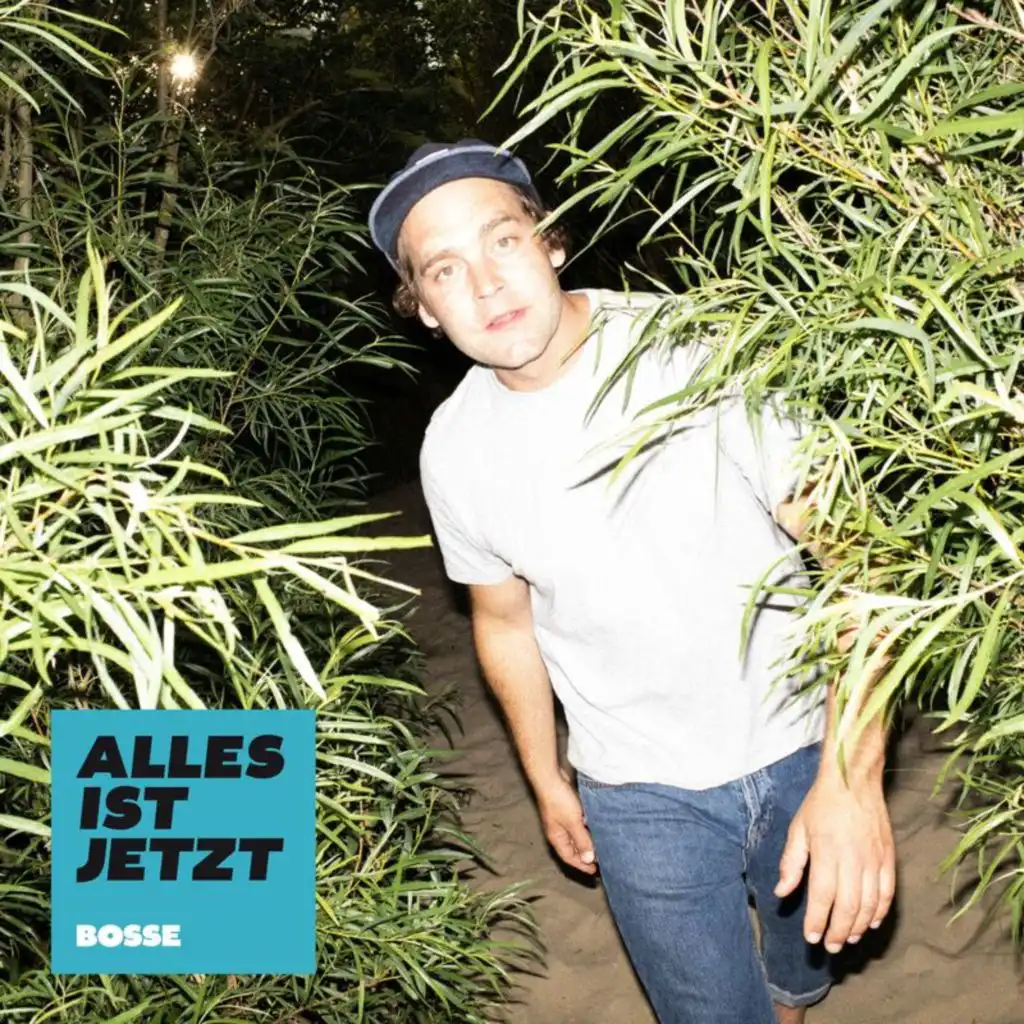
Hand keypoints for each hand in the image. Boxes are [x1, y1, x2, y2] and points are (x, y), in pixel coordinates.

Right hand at [535, 769, 596, 874]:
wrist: (551, 778)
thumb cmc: (558, 800)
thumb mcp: (573, 823)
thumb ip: (582, 841)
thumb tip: (589, 859)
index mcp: (557, 838)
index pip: (569, 858)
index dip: (581, 865)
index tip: (595, 871)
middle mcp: (558, 831)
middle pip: (573, 848)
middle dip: (585, 855)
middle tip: (601, 859)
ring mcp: (562, 820)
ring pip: (576, 836)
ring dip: (587, 841)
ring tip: (601, 844)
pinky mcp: (567, 810)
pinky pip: (578, 824)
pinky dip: (586, 828)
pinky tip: (595, 826)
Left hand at [775, 773, 894, 953]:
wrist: (853, 780)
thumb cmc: (821, 804)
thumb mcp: (798, 828)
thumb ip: (791, 863)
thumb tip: (782, 891)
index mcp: (827, 852)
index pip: (823, 897)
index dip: (818, 921)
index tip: (811, 937)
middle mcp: (853, 859)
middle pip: (848, 907)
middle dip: (839, 932)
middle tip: (831, 947)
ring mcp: (874, 860)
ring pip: (870, 905)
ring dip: (858, 926)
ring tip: (848, 938)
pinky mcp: (889, 858)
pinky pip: (888, 893)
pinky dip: (880, 912)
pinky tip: (871, 923)